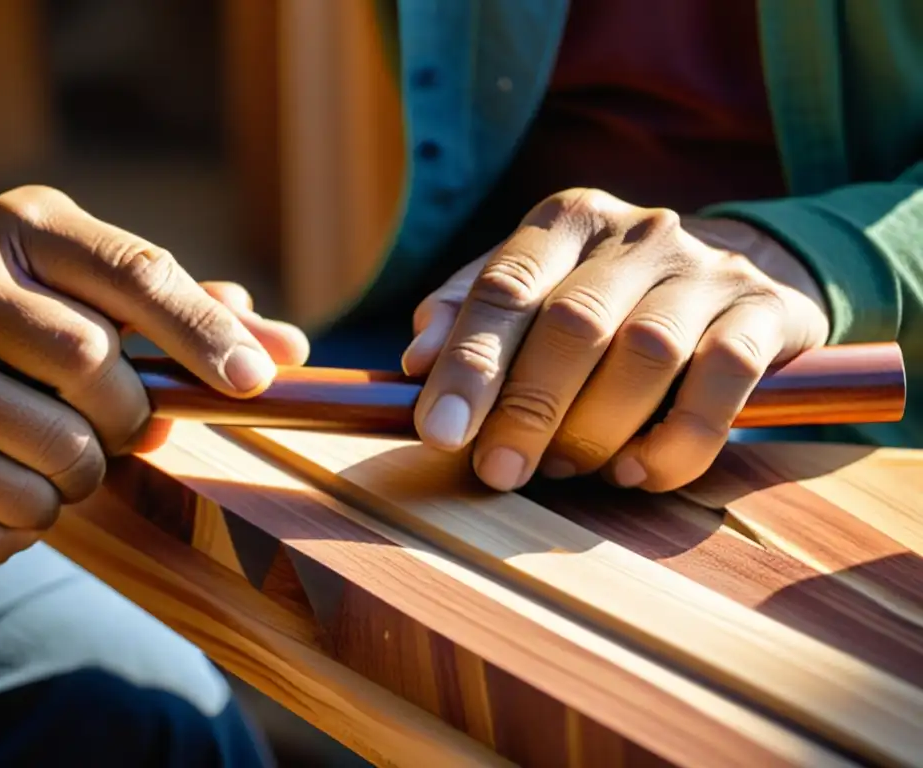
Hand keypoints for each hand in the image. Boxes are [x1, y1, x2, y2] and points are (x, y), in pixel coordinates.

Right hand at [0, 186, 307, 570]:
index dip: (203, 332)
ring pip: (61, 455)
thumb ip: (192, 318)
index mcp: (18, 227)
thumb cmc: (34, 341)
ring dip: (82, 476)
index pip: (134, 273)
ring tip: (44, 450)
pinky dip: (28, 520)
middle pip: (94, 366)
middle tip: (114, 425)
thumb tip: (287, 350)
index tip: (255, 380)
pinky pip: (13, 520)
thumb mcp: (102, 302)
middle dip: (129, 417)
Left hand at [402, 188, 829, 492]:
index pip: (507, 288)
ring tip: (564, 468)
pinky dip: (675, 438)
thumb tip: (415, 362)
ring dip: (597, 426)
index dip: (469, 365)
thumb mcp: (529, 291)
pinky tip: (636, 471)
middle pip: (574, 322)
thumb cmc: (602, 298)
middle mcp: (638, 232)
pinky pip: (723, 379)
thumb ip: (466, 316)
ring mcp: (707, 267)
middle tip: (498, 470)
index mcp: (566, 220)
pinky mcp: (764, 309)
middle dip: (529, 407)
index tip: (440, 434)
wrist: (730, 277)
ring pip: (647, 351)